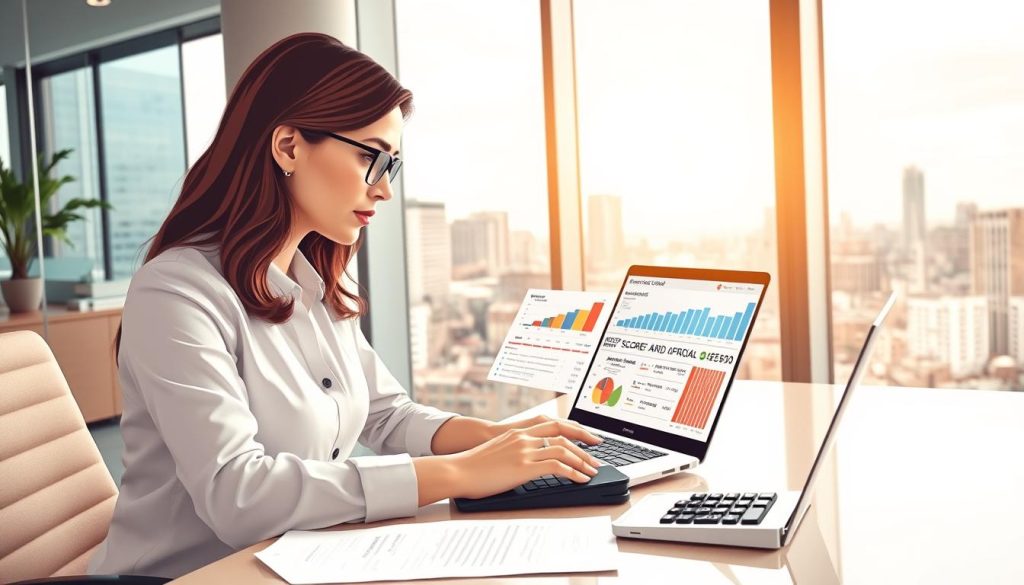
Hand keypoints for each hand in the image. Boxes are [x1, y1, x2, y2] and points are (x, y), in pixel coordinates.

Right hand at [448, 419, 604, 500]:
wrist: (458, 470)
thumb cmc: (474, 465)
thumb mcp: (498, 450)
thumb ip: (515, 450)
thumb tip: (528, 459)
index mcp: (518, 431)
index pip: (554, 425)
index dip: (574, 430)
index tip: (587, 437)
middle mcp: (524, 437)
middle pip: (564, 434)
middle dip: (585, 445)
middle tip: (597, 456)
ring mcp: (525, 451)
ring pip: (564, 450)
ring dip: (582, 461)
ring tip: (592, 471)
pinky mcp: (525, 467)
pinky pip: (557, 467)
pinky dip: (573, 473)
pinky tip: (580, 479)